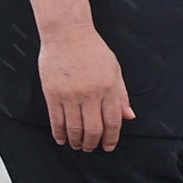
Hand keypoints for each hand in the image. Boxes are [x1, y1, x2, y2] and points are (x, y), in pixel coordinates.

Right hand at [39, 24, 132, 151]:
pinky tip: (62, 139)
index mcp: (109, 88)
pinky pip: (57, 120)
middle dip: (93, 143)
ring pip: (74, 128)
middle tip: (91, 148)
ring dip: (77, 141)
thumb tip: (129, 117)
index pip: (113, 122)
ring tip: (78, 145)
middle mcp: (91, 94)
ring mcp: (71, 95)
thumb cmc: (93, 50)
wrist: (67, 34)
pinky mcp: (53, 94)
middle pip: (93, 129)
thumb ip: (121, 95)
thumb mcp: (114, 69)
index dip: (111, 138)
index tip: (108, 146)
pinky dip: (60, 133)